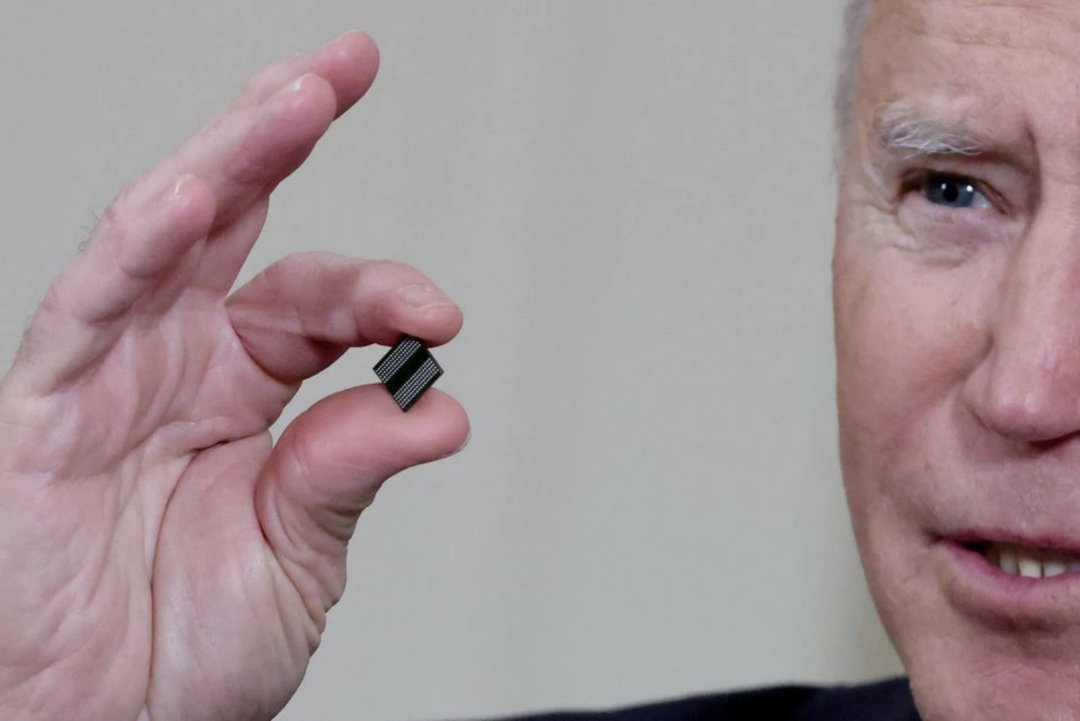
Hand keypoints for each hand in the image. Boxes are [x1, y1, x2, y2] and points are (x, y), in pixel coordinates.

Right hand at [0, 32, 468, 720]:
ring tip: (302, 93)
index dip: (381, 293)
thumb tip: (439, 406)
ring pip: (162, 235)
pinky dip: (136, 249)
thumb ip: (353, 468)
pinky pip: (84, 309)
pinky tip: (186, 196)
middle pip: (232, 219)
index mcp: (243, 391)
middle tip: (348, 65)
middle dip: (285, 134)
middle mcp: (175, 362)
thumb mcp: (299, 555)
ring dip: (227, 158)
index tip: (439, 315)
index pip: (318, 302)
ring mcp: (108, 374)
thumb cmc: (186, 656)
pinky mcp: (40, 407)